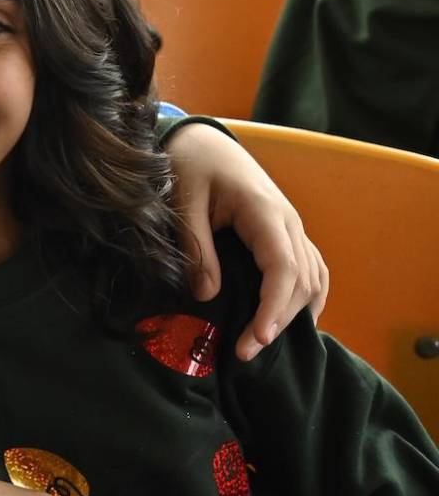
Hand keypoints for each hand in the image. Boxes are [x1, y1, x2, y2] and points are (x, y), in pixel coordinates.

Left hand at [164, 123, 328, 359]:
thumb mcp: (184, 203)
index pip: (283, 268)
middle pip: (301, 280)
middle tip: (244, 354)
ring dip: (294, 313)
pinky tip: (289, 321)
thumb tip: (206, 295)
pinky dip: (305, 297)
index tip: (256, 340)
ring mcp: (291, 226)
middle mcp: (288, 221)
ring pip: (312, 277)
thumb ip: (196, 248)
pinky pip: (309, 268)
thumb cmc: (190, 165)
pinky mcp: (285, 233)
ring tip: (262, 344)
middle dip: (277, 321)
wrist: (203, 141)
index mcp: (264, 212)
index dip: (274, 308)